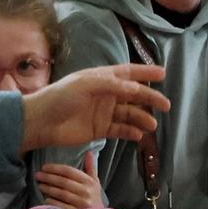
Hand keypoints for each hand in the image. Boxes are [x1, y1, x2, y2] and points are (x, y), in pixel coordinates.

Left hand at [20, 65, 168, 151]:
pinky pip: (120, 129)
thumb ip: (111, 85)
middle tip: (165, 105)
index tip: (163, 74)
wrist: (42, 122)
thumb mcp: (85, 85)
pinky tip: (138, 135)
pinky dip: (130, 132)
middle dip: (150, 99)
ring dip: (141, 118)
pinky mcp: (100, 129)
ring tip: (151, 125)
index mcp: (101, 78)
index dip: (145, 73)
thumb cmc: (60, 97)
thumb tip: (136, 88)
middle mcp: (105, 94)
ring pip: (129, 114)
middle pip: (133, 95)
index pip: (128, 73)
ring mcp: (103, 112)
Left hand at [36, 151, 102, 208]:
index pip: (70, 171)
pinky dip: (52, 202)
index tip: (45, 167)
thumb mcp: (95, 183)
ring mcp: (81, 204)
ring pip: (61, 193)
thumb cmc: (94, 199)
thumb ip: (91, 168)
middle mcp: (86, 192)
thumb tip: (89, 152)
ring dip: (48, 188)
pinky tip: (46, 199)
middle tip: (38, 175)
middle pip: (63, 182)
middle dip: (49, 177)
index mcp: (90, 182)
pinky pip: (60, 206)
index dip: (55, 168)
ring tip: (40, 185)